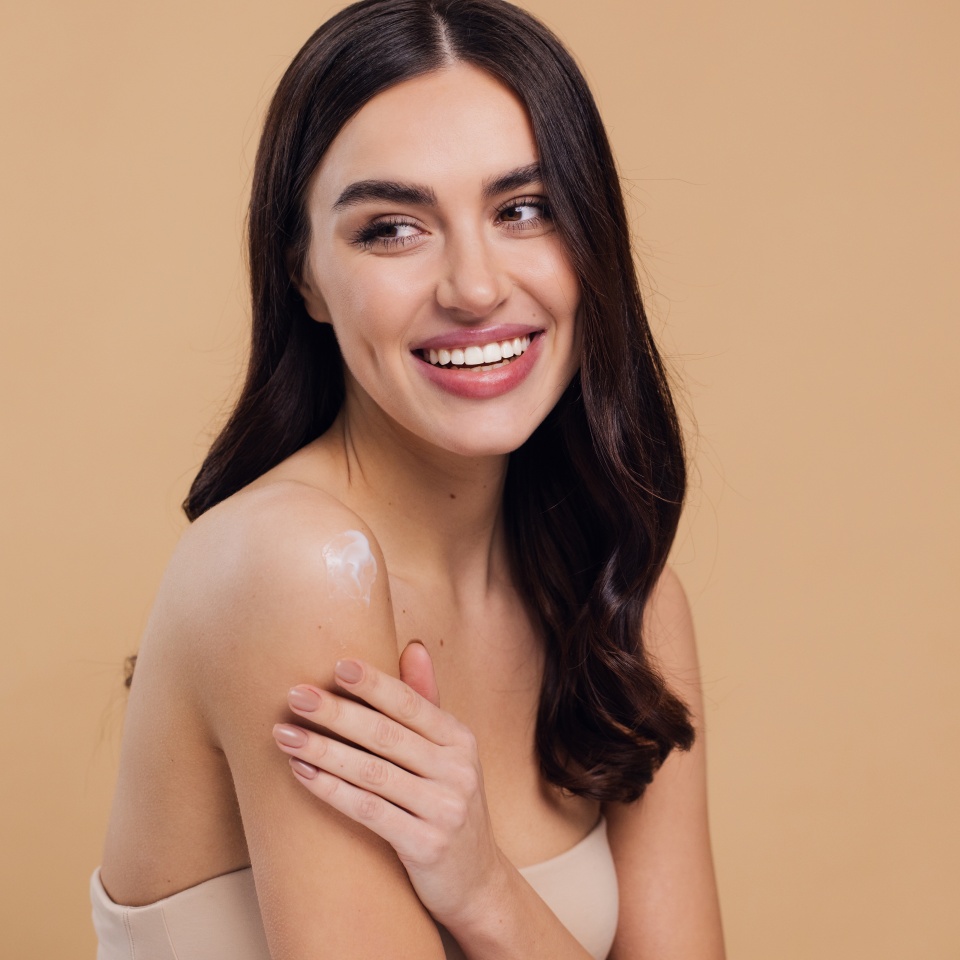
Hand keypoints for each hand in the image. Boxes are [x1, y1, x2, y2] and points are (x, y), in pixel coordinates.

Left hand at [272, 641, 507, 928]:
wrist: (476, 882)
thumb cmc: (448, 805)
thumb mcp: (448, 754)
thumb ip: (427, 703)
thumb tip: (414, 647)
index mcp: (460, 740)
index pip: (412, 704)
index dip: (374, 683)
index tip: (337, 665)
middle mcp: (458, 770)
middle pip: (387, 735)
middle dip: (337, 713)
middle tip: (295, 695)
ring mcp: (445, 809)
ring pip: (372, 773)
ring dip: (323, 750)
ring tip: (285, 735)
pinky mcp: (427, 846)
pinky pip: (369, 812)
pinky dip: (332, 790)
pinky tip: (303, 774)